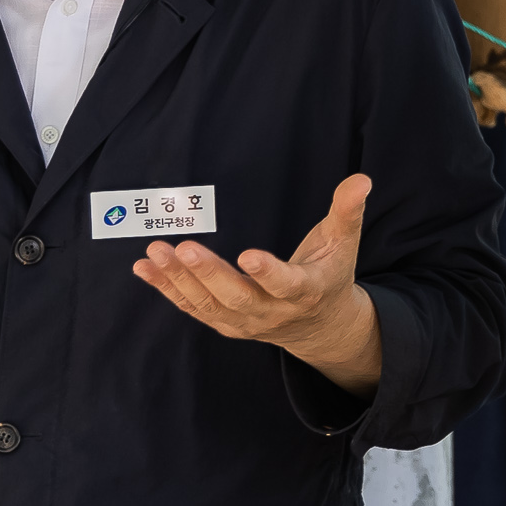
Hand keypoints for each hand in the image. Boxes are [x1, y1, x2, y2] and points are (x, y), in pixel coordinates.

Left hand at [134, 173, 382, 393]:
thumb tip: (362, 179)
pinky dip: (167, 290)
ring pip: (208, 305)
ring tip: (155, 251)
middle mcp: (272, 313)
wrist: (320, 326)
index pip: (286, 284)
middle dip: (208, 273)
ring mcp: (246, 322)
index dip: (268, 272)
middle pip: (236, 297)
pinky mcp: (225, 323)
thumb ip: (348, 212)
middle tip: (182, 247)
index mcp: (305, 292)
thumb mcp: (343, 244)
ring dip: (178, 280)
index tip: (248, 254)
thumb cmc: (330, 274)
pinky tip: (144, 268)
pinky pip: (193, 308)